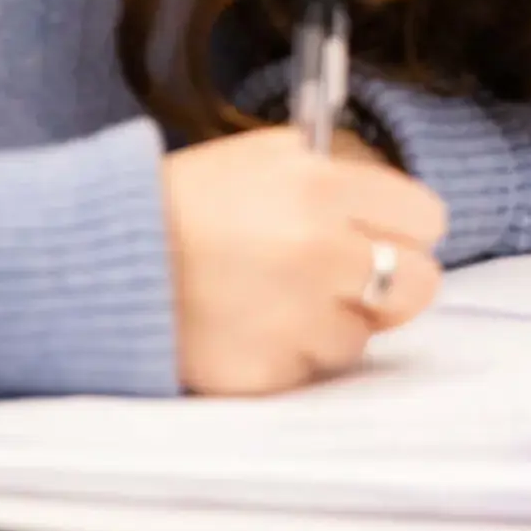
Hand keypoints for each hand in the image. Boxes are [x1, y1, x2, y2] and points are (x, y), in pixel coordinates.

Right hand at [161, 127, 446, 393]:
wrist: (105, 263)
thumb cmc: (186, 204)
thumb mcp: (265, 158)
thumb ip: (338, 176)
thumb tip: (392, 204)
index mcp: (321, 186)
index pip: (426, 217)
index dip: (405, 227)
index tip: (384, 233)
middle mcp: (320, 252)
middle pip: (421, 283)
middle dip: (392, 280)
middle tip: (350, 276)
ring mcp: (298, 318)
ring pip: (367, 335)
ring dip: (335, 322)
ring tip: (280, 299)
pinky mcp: (270, 372)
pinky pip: (314, 369)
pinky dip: (292, 353)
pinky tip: (253, 326)